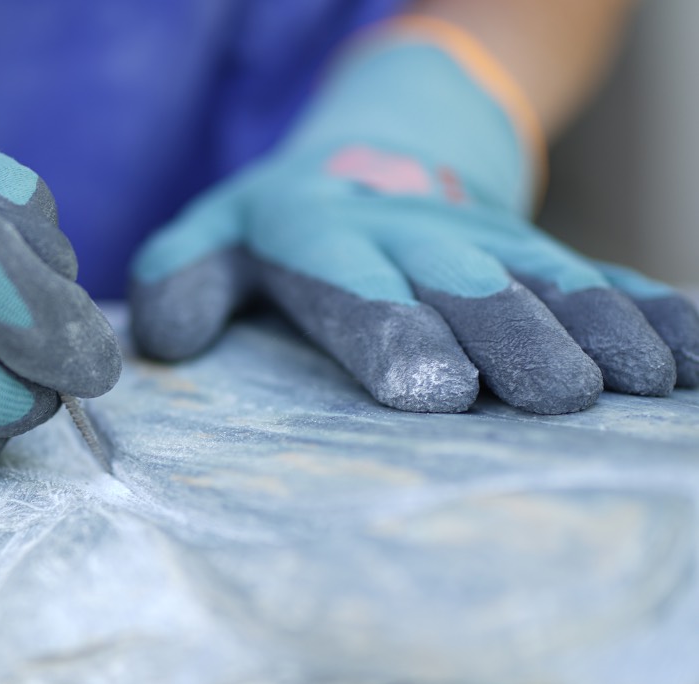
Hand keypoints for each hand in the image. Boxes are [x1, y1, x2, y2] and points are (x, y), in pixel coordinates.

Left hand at [129, 21, 698, 414]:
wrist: (374, 153)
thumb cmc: (278, 224)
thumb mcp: (209, 235)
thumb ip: (177, 278)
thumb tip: (168, 339)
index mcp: (322, 235)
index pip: (357, 287)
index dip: (396, 334)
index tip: (439, 389)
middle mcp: (414, 235)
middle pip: (470, 288)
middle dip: (516, 338)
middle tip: (559, 399)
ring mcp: (488, 241)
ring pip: (550, 280)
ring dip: (600, 327)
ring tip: (642, 382)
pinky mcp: (539, 253)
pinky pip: (605, 276)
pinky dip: (656, 312)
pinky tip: (694, 361)